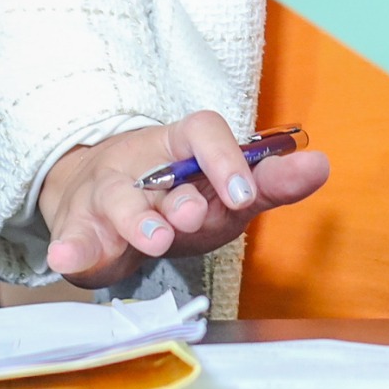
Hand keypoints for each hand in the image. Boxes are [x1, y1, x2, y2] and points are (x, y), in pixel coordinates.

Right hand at [36, 112, 331, 292]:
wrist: (99, 206)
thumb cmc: (174, 199)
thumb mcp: (222, 195)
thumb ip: (270, 184)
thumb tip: (321, 164)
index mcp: (181, 147)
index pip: (202, 131)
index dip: (223, 157)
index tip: (243, 191)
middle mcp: (142, 165)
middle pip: (158, 172)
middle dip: (179, 200)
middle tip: (194, 217)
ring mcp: (107, 196)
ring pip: (117, 202)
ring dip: (137, 221)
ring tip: (155, 240)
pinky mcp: (80, 230)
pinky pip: (74, 238)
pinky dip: (72, 248)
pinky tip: (67, 257)